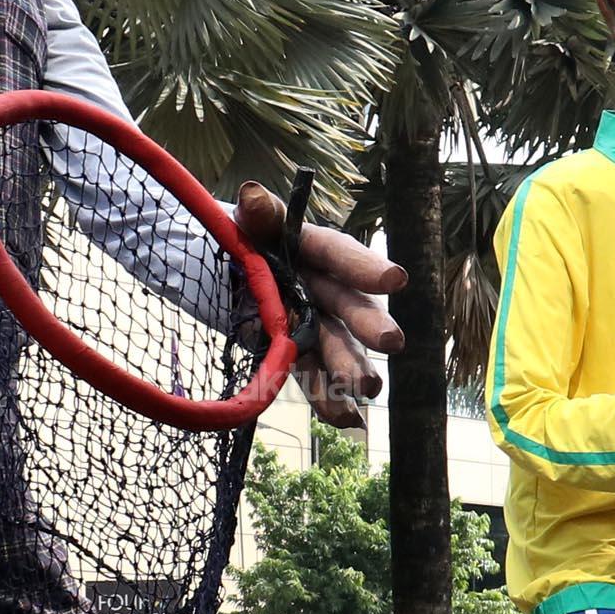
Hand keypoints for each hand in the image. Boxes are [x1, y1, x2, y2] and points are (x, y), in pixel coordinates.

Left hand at [234, 184, 406, 429]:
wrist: (220, 269)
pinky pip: (312, 375)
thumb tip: (252, 195)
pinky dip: (326, 396)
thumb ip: (256, 215)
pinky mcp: (295, 351)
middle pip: (348, 304)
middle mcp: (321, 285)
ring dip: (351, 367)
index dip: (363, 266)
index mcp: (312, 247)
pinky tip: (343, 418)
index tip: (394, 279)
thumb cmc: (241, 237)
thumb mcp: (245, 223)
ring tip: (367, 388)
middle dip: (368, 323)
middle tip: (391, 341)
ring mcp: (312, 321)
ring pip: (335, 345)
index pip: (339, 253)